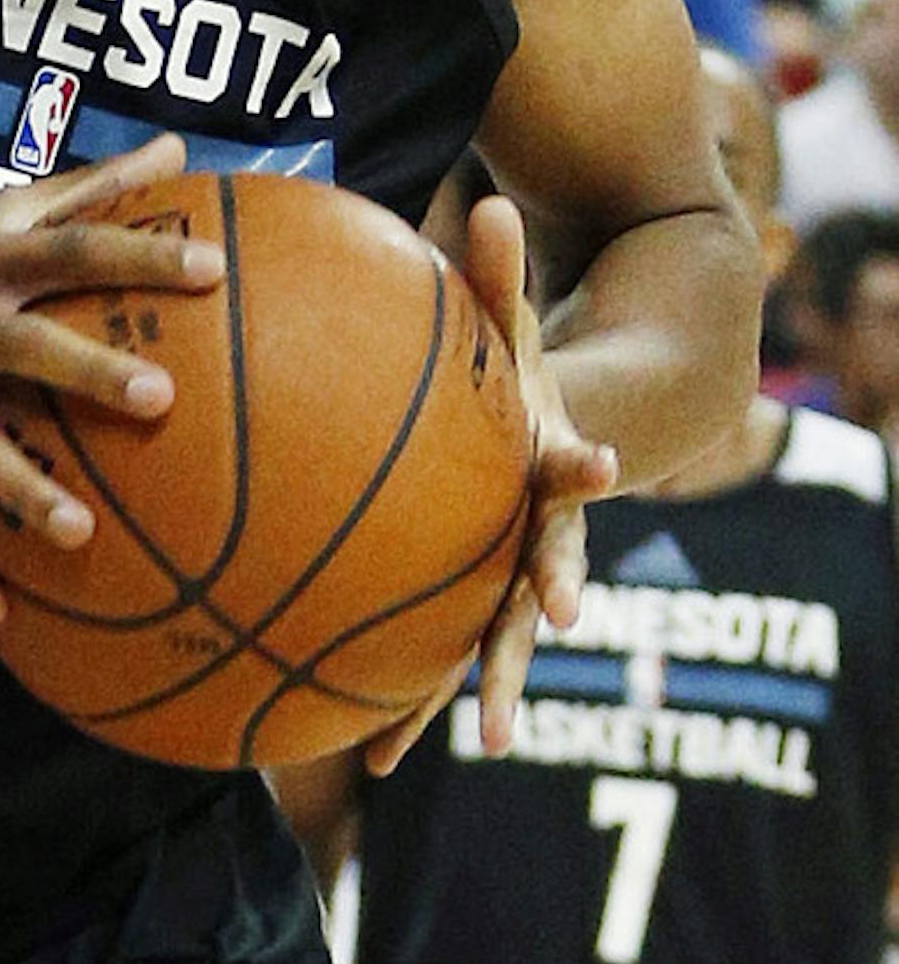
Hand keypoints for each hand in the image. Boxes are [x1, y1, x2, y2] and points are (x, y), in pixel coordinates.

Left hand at [363, 191, 616, 776]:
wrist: (535, 447)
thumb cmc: (509, 381)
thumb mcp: (505, 325)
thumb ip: (496, 276)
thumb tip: (485, 199)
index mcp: (547, 466)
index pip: (573, 459)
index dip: (587, 458)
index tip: (600, 465)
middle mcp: (536, 537)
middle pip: (544, 579)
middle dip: (546, 608)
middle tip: (552, 641)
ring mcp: (502, 586)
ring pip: (492, 645)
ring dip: (478, 695)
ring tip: (467, 753)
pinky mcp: (463, 616)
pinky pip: (429, 666)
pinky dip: (401, 710)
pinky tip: (363, 764)